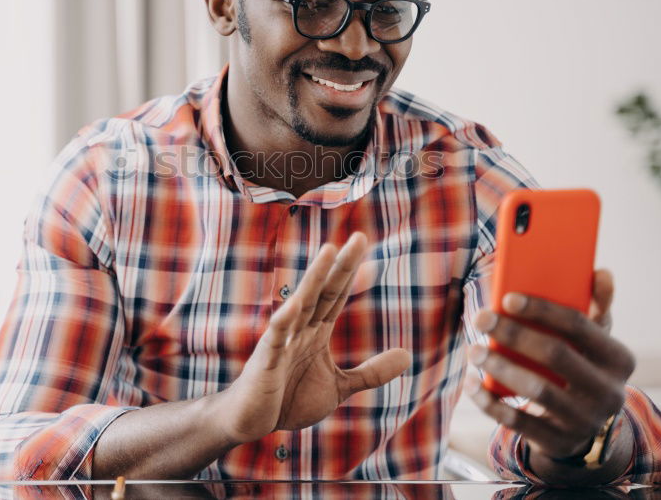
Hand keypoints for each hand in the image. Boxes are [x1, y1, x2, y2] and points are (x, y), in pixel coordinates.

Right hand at [215, 232, 411, 444]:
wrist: (252, 422)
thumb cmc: (289, 399)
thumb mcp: (339, 386)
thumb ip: (371, 371)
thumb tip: (408, 355)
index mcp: (316, 333)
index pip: (336, 295)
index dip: (349, 271)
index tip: (361, 241)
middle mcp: (300, 330)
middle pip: (324, 291)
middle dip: (340, 265)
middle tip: (359, 238)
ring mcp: (282, 342)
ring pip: (301, 304)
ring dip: (314, 279)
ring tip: (328, 251)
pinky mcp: (266, 361)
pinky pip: (276, 338)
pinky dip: (284, 320)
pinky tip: (293, 303)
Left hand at [464, 269, 635, 464]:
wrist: (583, 427)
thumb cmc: (581, 367)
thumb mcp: (593, 340)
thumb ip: (595, 306)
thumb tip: (602, 273)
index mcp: (620, 359)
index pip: (580, 326)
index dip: (542, 309)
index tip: (507, 298)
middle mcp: (609, 392)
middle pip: (556, 355)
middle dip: (514, 334)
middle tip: (481, 318)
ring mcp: (585, 421)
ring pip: (538, 391)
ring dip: (500, 367)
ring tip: (474, 350)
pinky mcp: (558, 442)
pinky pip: (519, 422)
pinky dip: (491, 403)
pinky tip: (471, 384)